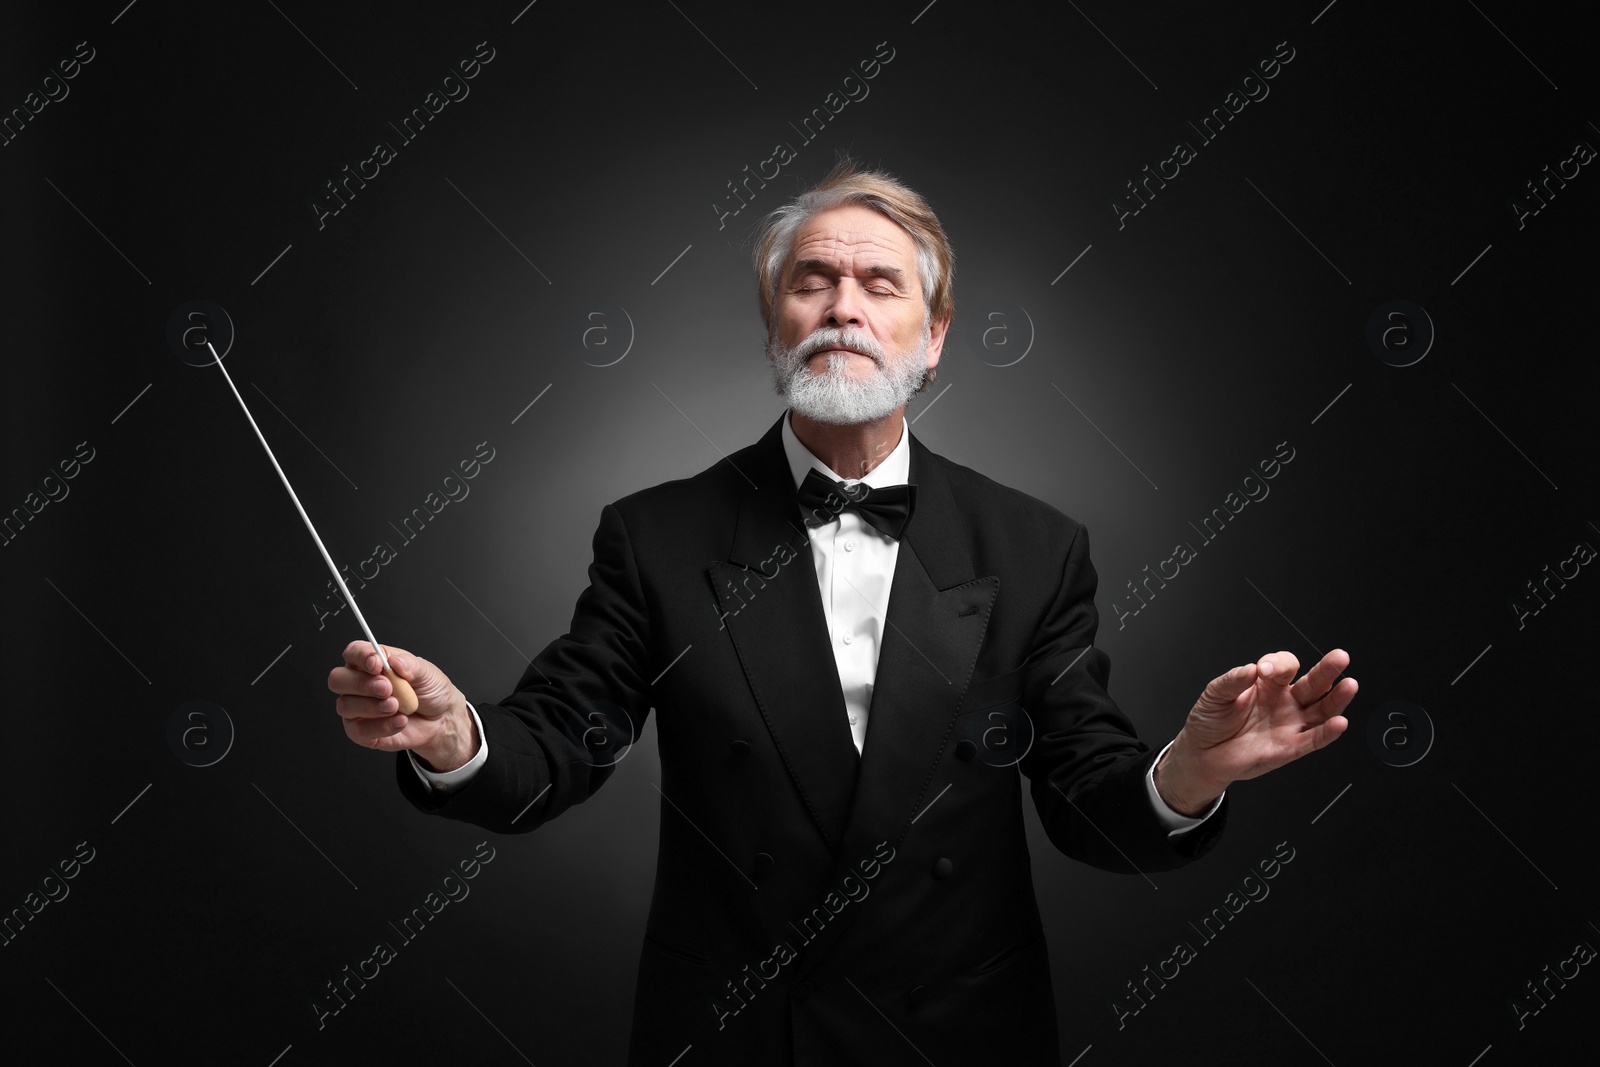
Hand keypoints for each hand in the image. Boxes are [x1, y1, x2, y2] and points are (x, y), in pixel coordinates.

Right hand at [327, 641, 477, 770]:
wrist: (441, 719)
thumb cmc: (429, 691)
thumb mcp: (427, 673)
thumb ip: (410, 665)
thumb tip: (394, 662)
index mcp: (371, 663)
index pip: (353, 652)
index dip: (361, 656)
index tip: (377, 664)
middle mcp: (358, 684)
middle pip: (338, 679)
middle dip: (361, 684)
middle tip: (387, 688)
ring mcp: (356, 709)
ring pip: (345, 705)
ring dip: (372, 707)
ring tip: (397, 706)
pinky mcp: (361, 731)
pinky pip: (359, 730)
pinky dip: (381, 726)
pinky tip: (400, 721)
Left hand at [1155, 649, 1356, 815]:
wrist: (1201, 753)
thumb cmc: (1210, 721)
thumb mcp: (1215, 694)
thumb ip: (1232, 680)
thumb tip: (1250, 669)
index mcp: (1268, 685)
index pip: (1286, 666)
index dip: (1279, 663)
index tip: (1265, 669)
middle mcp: (1284, 702)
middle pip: (1313, 683)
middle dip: (1327, 670)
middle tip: (1340, 657)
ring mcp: (1289, 724)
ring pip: (1321, 710)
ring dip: (1336, 698)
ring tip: (1349, 685)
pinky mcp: (1288, 748)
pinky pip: (1312, 739)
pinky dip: (1327, 733)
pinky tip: (1339, 722)